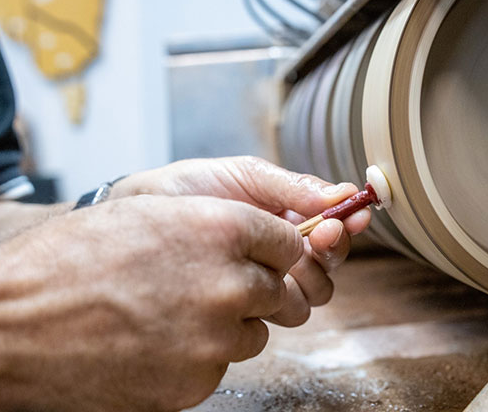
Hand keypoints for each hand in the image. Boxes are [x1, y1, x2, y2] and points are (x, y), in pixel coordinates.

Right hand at [0, 195, 301, 410]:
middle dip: (258, 290)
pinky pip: (220, 365)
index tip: (264, 257)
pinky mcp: (196, 382)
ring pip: (253, 333)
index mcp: (222, 228)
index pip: (289, 243)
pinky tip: (157, 343)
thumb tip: (261, 245)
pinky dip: (199, 357)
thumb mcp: (151, 213)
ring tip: (174, 315)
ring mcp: (214, 338)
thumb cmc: (73, 258)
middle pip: (280, 291)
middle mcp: (229, 283)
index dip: (276, 250)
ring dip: (229, 326)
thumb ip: (218, 225)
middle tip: (217, 289)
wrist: (13, 322)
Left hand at [111, 156, 371, 324]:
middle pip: (332, 262)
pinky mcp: (250, 306)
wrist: (138, 219)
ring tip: (281, 263)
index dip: (349, 221)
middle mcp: (284, 249)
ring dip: (308, 278)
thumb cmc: (186, 191)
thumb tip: (340, 192)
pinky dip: (282, 300)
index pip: (335, 221)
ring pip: (316, 292)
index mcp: (288, 213)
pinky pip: (286, 312)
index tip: (350, 217)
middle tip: (314, 237)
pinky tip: (257, 283)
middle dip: (330, 250)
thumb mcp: (242, 175)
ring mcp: (268, 279)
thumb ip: (290, 185)